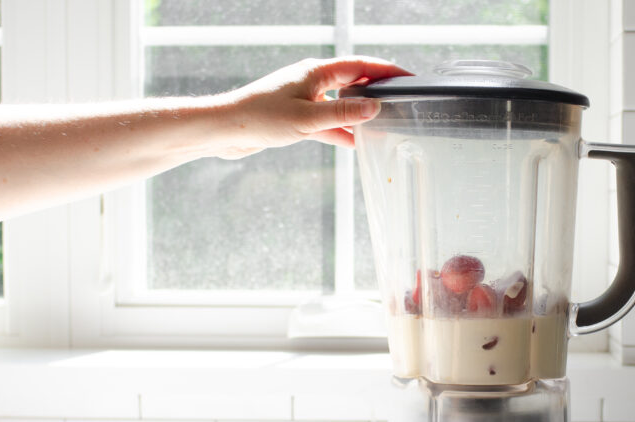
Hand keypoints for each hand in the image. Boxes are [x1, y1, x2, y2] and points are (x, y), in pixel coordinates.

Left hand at [213, 56, 411, 156]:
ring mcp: (305, 99)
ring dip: (359, 114)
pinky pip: (327, 122)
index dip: (387, 71)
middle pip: (354, 81)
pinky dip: (342, 131)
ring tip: (383, 124)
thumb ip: (343, 114)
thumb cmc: (259, 118)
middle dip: (377, 90)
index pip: (361, 65)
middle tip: (401, 100)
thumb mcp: (308, 119)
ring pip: (341, 104)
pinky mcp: (297, 117)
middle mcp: (312, 81)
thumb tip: (375, 107)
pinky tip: (355, 142)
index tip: (409, 78)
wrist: (225, 131)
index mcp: (316, 72)